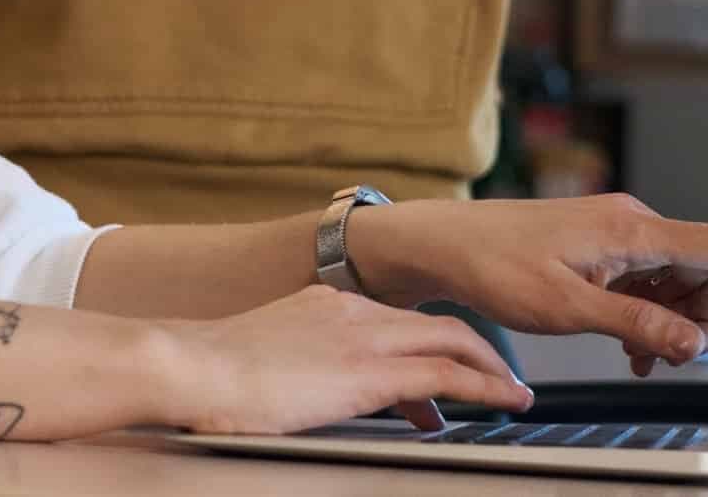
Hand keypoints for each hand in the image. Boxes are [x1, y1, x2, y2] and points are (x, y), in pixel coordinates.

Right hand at [164, 284, 532, 434]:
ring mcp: (365, 335)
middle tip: (502, 381)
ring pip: (454, 340)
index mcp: (327, 304)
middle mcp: (353, 310)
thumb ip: (306, 369)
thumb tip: (322, 394)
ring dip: (492, 369)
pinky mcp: (371, 369)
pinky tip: (506, 403)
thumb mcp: (269, 360)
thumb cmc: (213, 374)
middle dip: (479, 352)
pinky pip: (448, 373)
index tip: (447, 378)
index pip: (399, 321)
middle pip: (438, 323)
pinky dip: (486, 386)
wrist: (192, 366)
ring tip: (515, 395)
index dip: (434, 346)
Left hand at [347, 194, 707, 374]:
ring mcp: (619, 236)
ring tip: (638, 359)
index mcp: (631, 231)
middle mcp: (633, 225)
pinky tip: (630, 348)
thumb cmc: (495, 267)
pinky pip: (651, 285)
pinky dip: (651, 317)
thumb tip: (693, 343)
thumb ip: (635, 325)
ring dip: (673, 325)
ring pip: (679, 285)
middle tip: (666, 359)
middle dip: (702, 323)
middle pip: (707, 276)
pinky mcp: (604, 250)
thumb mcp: (566, 309)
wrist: (447, 244)